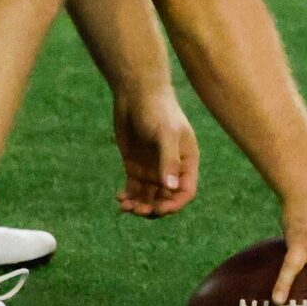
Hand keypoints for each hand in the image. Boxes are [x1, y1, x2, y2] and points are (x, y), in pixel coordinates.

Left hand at [112, 89, 198, 216]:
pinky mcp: (135, 166)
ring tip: (125, 206)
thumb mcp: (165, 134)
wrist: (137, 95)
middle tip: (137, 210)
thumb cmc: (158, 111)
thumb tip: (170, 188)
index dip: (174, 204)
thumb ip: (168, 160)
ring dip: (139, 205)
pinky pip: (134, 188)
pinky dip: (128, 196)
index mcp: (186, 163)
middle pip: (165, 199)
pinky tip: (120, 198)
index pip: (185, 192)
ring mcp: (152, 169)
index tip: (159, 209)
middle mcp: (170, 170)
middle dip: (153, 208)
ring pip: (149, 196)